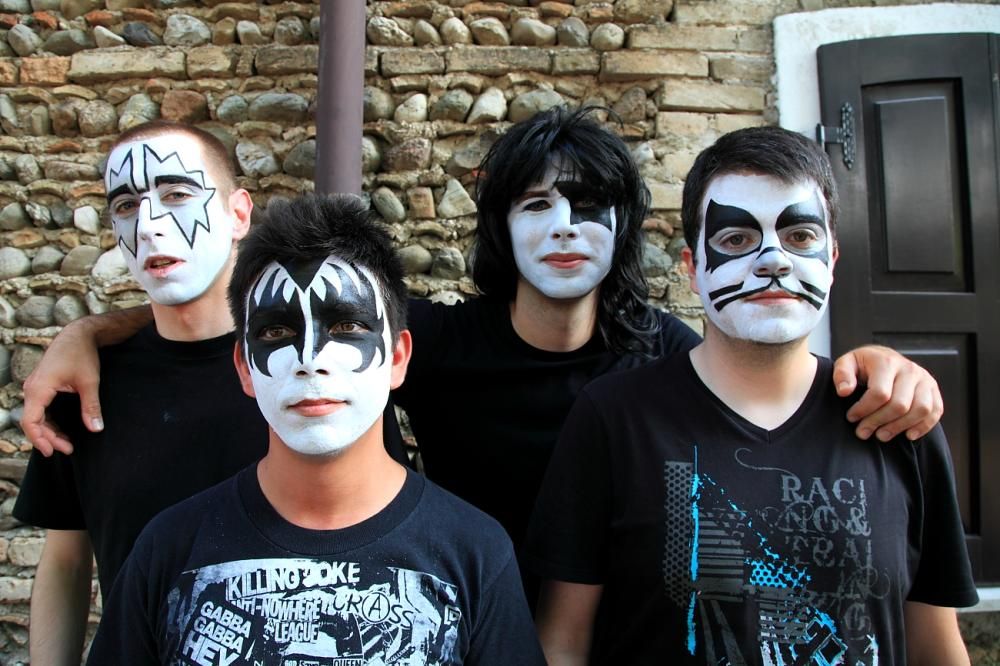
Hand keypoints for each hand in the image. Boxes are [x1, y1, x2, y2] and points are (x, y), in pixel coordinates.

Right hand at [21, 322, 103, 455]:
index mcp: (38, 389)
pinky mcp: (42, 386)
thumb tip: (96, 429)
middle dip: (48, 438)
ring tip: (66, 443)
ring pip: (36, 416)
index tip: (52, 452)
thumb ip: (90, 406)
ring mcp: (35, 387)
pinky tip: (61, 430)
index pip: (30, 421)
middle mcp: (32, 388)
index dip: (40, 439)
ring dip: (49, 430)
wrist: (78, 334)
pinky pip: (40, 408)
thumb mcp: (89, 382)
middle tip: (67, 450)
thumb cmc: (82, 354)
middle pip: (33, 421)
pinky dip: (49, 421)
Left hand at [833, 345, 942, 441]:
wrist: (884, 358)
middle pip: (899, 405)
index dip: (863, 410)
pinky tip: (908, 435)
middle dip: (878, 422)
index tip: (851, 417)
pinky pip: (935, 411)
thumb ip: (842, 374)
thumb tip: (844, 391)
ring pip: (920, 410)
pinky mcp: (933, 389)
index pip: (879, 393)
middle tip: (863, 431)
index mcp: (886, 361)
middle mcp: (909, 369)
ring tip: (881, 435)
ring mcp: (924, 379)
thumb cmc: (864, 365)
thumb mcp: (847, 363)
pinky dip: (924, 426)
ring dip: (899, 427)